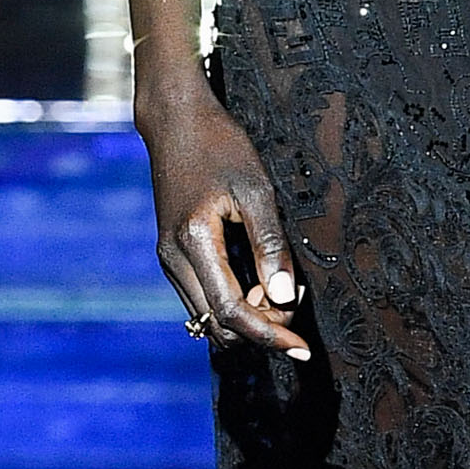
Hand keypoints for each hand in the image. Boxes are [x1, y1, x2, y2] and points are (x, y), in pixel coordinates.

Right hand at [143, 81, 309, 361]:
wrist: (174, 120)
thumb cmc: (220, 146)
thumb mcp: (255, 189)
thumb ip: (271, 245)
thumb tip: (285, 298)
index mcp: (194, 241)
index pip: (231, 312)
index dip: (269, 335)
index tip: (302, 348)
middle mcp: (172, 259)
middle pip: (217, 325)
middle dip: (259, 328)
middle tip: (294, 304)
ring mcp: (167, 259)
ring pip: (206, 318)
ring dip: (245, 318)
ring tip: (278, 290)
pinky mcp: (170, 255)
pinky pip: (200, 298)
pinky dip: (230, 303)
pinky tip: (256, 283)